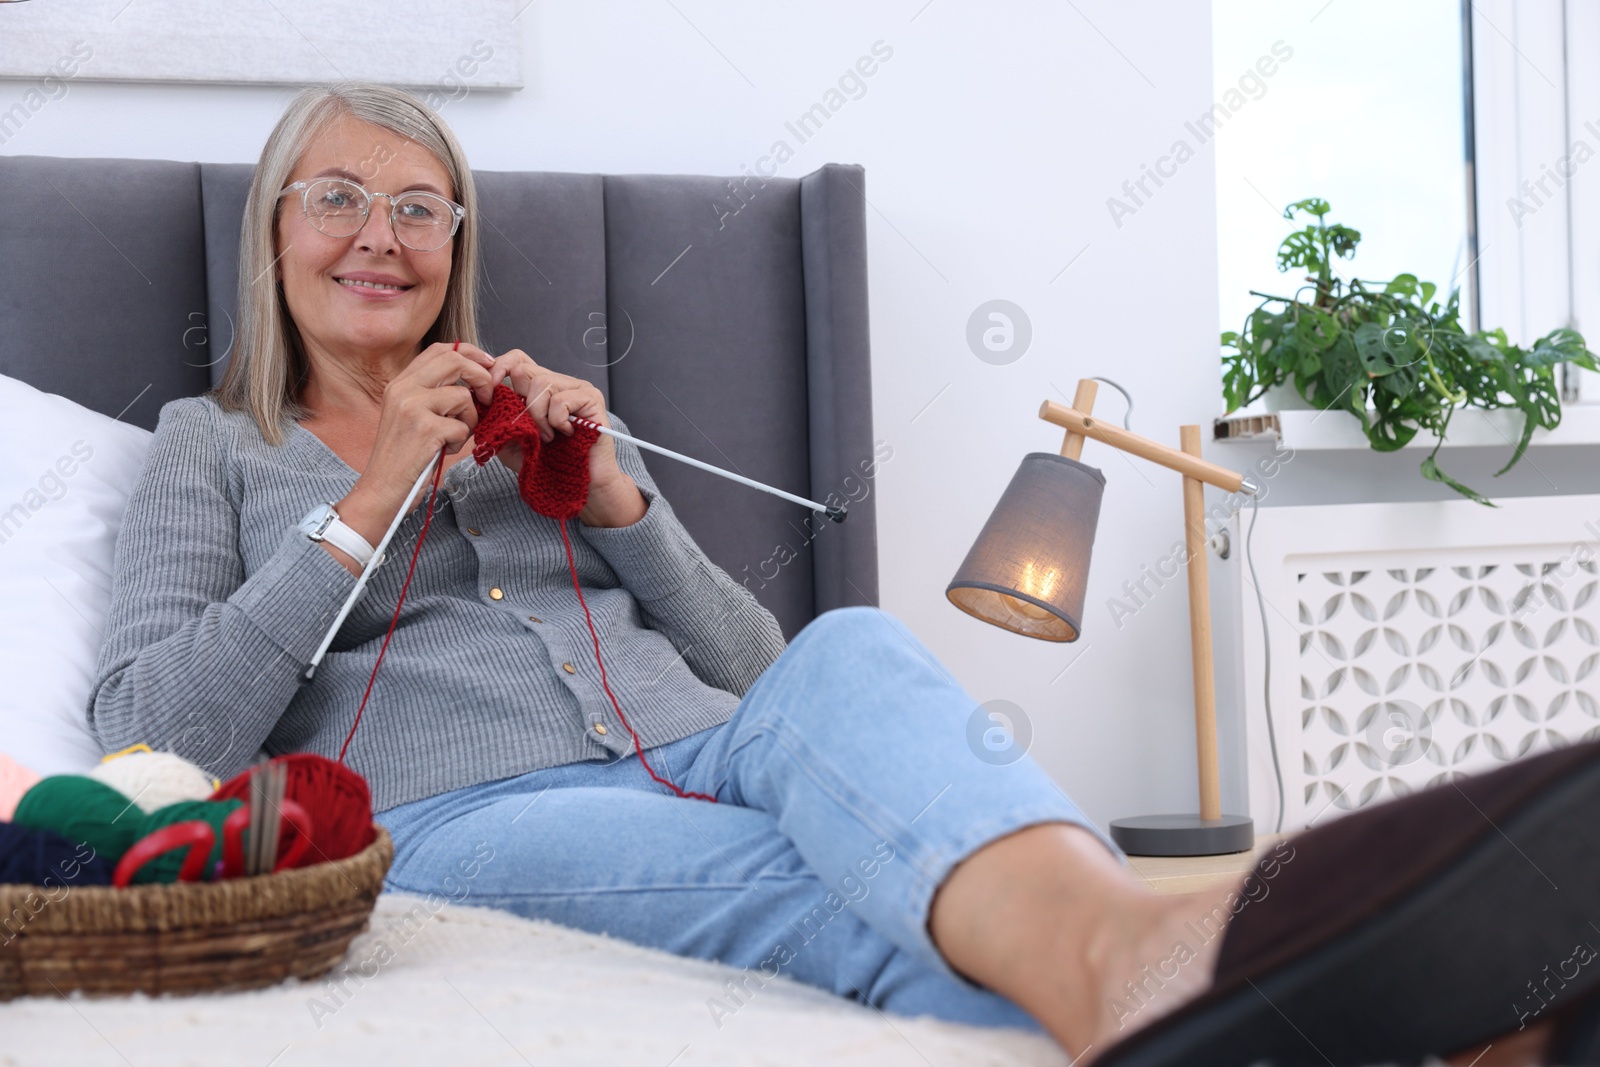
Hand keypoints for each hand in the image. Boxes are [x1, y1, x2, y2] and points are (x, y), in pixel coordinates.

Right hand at [330, 341, 498, 564]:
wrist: (383, 489)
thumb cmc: (404, 456)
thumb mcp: (411, 416)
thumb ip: (433, 394)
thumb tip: (472, 378)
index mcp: (400, 383)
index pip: (440, 350)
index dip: (469, 352)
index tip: (487, 364)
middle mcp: (403, 389)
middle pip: (454, 362)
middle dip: (480, 377)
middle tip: (488, 396)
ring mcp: (412, 407)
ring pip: (463, 397)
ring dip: (469, 420)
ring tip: (452, 437)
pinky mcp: (424, 429)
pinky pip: (462, 427)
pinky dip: (459, 442)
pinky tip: (443, 450)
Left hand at [479, 350, 644, 525]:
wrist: (579, 484)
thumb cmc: (549, 464)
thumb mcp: (512, 443)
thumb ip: (497, 422)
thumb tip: (480, 402)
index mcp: (539, 389)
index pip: (516, 360)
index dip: (499, 369)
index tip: (489, 394)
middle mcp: (558, 383)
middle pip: (524, 369)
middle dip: (519, 403)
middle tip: (528, 429)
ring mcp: (576, 388)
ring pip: (541, 384)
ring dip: (538, 417)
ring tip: (548, 437)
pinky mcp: (591, 398)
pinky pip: (560, 400)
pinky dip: (556, 420)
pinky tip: (566, 433)